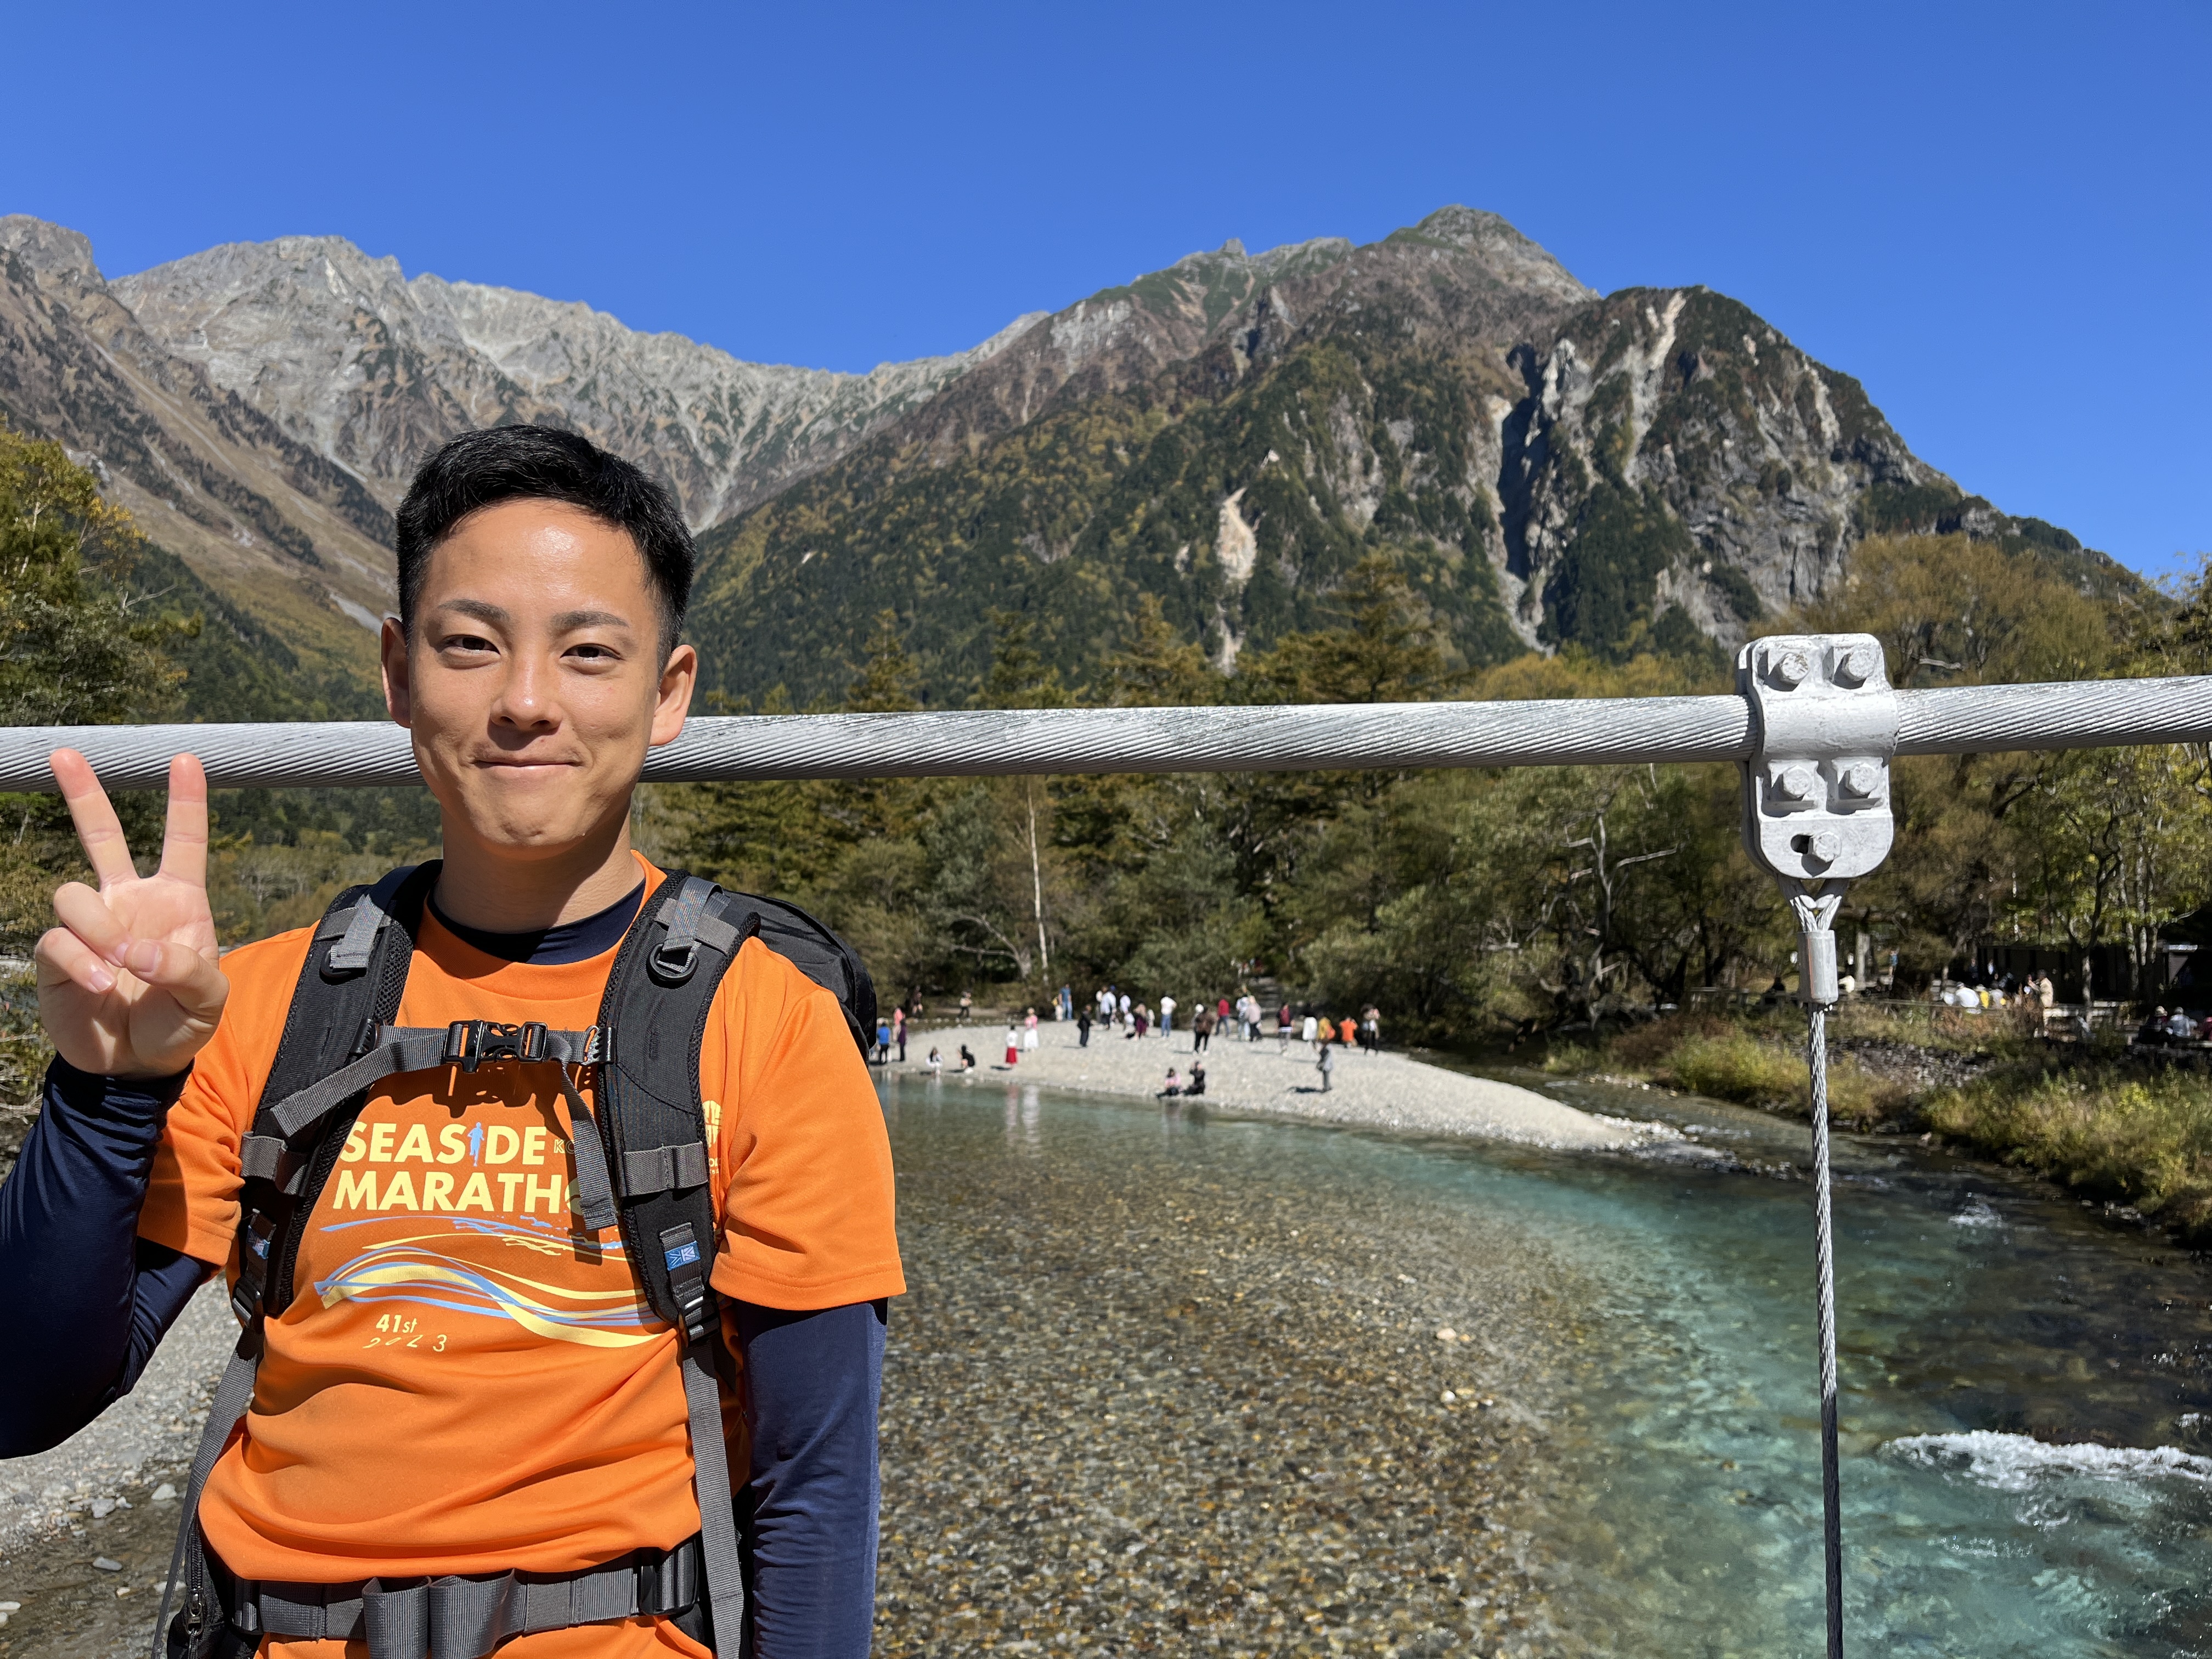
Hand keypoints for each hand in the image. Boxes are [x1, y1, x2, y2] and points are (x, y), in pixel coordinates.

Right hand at [34, 751, 228, 1078]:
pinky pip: (57, 939)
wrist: (138, 1066)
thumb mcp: (208, 1001)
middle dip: (84, 794)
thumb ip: (185, 970)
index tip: (185, 759)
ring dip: (97, 928)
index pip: (183, 842)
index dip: (185, 802)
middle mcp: (130, 902)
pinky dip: (79, 960)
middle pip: (103, 836)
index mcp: (178, 903)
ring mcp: (91, 925)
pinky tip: (99, 983)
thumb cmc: (181, 1024)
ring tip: (118, 966)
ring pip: (73, 893)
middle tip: (64, 753)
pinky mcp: (59, 955)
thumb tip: (138, 949)